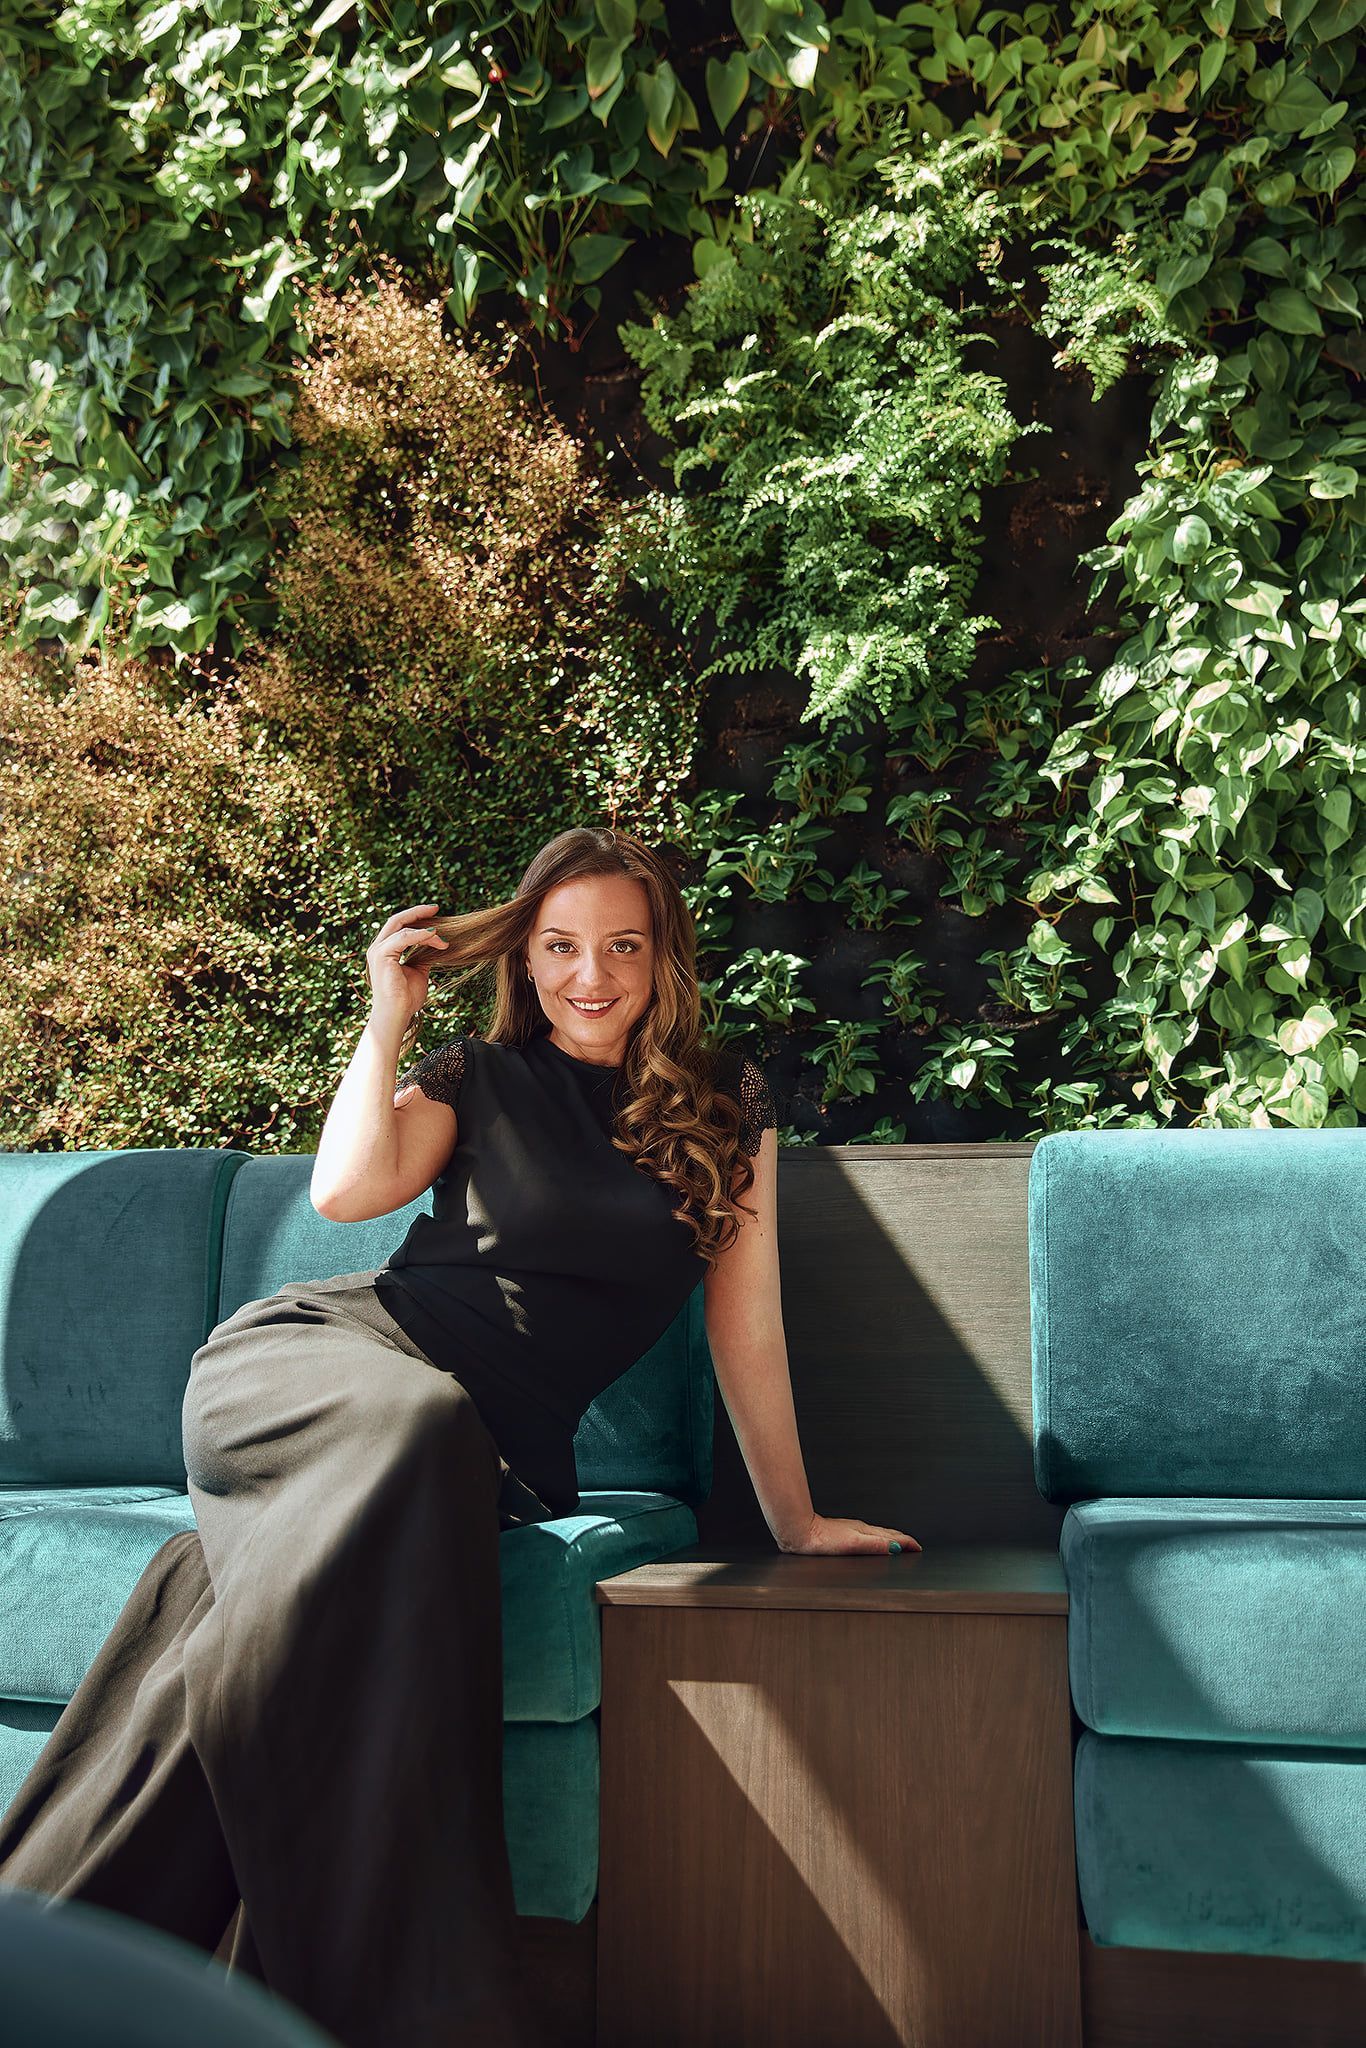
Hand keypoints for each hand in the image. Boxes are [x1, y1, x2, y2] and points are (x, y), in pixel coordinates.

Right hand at [365, 902, 449, 1031]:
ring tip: (442, 936)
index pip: (399, 926)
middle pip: (397, 920)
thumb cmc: (406, 998)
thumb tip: (436, 944)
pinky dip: (421, 935)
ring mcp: (377, 951)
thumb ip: (422, 956)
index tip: (434, 913)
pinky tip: (435, 937)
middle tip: (436, 908)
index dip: (416, 918)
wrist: (397, 1015)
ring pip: (402, 927)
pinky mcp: (381, 956)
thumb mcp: (418, 972)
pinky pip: (403, 938)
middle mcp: (378, 948)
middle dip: (417, 912)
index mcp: (385, 951)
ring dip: (425, 929)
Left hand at [776, 1512, 921, 1555]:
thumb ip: (875, 1545)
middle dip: (903, 1540)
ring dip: (891, 1538)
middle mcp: (860, 1529)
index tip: (918, 1548)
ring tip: (899, 1543)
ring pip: (877, 1533)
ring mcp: (850, 1529)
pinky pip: (866, 1534)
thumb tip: (897, 1548)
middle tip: (914, 1546)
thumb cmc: (821, 1540)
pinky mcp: (841, 1532)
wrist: (799, 1532)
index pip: (893, 1537)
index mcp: (865, 1532)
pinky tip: (870, 1541)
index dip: (907, 1543)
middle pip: (887, 1533)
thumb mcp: (853, 1544)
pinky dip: (876, 1538)